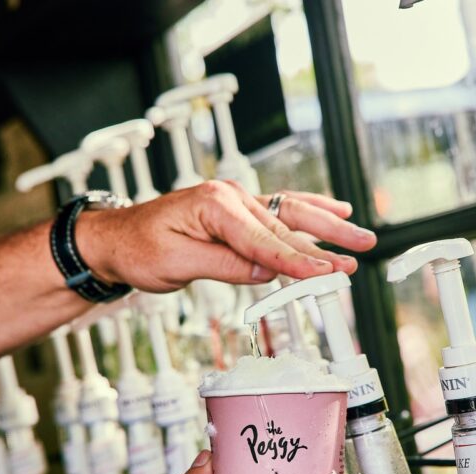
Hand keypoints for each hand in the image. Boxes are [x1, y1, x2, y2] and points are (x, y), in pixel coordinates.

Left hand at [78, 180, 376, 292]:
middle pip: (285, 226)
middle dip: (324, 243)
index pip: (263, 240)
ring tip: (359, 234)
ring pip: (290, 214)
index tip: (325, 273)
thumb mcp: (175, 264)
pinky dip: (309, 211)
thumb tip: (265, 272)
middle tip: (358, 254)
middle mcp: (229, 198)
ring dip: (327, 226)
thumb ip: (225, 266)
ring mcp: (235, 202)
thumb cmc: (138, 248)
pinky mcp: (237, 212)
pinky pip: (280, 210)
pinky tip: (334, 210)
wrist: (116, 239)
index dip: (296, 261)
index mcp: (213, 206)